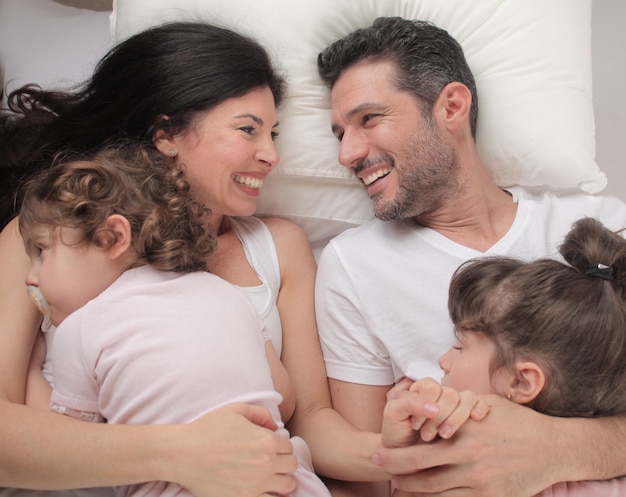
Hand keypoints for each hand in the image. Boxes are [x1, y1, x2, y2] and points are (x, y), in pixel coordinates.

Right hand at [170, 403, 297, 496]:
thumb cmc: (208, 429)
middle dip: (284, 463)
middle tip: (271, 463)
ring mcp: (257, 484)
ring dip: (282, 481)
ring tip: (270, 479)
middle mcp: (266, 463)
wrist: (183, 454)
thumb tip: (275, 427)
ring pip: (288, 486)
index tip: (270, 449)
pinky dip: (270, 495)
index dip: (280, 447)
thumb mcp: (236, 410)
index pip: (289, 447)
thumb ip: (260, 414)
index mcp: (266, 440)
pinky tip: (261, 490)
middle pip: (292, 466)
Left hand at [374, 396, 562, 496]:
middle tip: (378, 471)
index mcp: (464, 434)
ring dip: (414, 490)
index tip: (379, 455)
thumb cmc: (518, 422)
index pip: (419, 448)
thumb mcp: (486, 404)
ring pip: (436, 491)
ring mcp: (480, 482)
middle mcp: (468, 459)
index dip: (396, 455)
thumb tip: (434, 401)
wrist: (553, 449)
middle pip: (421, 472)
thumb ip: (459, 405)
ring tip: (398, 487)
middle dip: (396, 472)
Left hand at [382, 378, 487, 447]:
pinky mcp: (468, 418)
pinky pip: (480, 404)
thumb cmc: (398, 435)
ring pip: (466, 399)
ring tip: (444, 436)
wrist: (406, 461)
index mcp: (422, 389)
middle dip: (438, 417)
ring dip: (456, 418)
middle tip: (426, 436)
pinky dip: (479, 408)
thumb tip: (434, 408)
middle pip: (450, 394)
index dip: (423, 405)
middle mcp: (440, 394)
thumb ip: (407, 403)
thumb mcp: (394, 415)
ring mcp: (456, 405)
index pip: (431, 386)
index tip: (415, 425)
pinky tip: (475, 418)